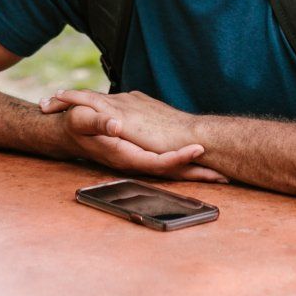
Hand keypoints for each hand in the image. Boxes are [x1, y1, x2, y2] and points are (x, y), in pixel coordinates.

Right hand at [39, 89, 224, 181]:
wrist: (69, 132)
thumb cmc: (75, 125)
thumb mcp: (81, 119)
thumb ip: (97, 122)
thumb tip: (116, 125)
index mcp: (124, 155)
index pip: (156, 162)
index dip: (178, 157)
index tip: (199, 149)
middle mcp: (135, 160)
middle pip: (170, 171)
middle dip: (197, 173)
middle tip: (226, 176)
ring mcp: (140, 158)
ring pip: (172, 168)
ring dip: (195, 171)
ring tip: (222, 174)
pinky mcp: (143, 152)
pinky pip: (167, 160)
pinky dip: (185, 161)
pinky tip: (201, 159)